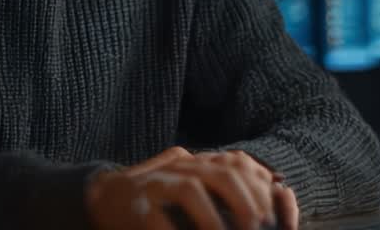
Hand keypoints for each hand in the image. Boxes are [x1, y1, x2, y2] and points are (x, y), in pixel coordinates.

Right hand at [86, 147, 294, 229]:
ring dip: (213, 219)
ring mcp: (155, 182)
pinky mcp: (134, 203)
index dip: (260, 191)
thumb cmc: (159, 203)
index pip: (238, 166)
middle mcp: (178, 166)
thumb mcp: (194, 192)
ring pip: (190, 189)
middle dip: (245, 204)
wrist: (105, 198)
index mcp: (197, 162)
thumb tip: (272, 192)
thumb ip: (224, 194)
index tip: (274, 218)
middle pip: (220, 174)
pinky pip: (156, 216)